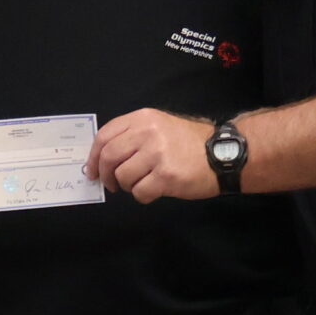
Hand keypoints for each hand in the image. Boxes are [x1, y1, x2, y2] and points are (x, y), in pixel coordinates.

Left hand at [90, 109, 218, 202]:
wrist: (223, 154)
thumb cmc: (191, 142)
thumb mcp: (161, 125)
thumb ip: (134, 135)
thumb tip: (105, 157)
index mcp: (143, 118)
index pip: (105, 135)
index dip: (93, 156)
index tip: (92, 170)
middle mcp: (147, 133)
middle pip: (109, 157)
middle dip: (105, 175)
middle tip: (111, 184)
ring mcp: (157, 154)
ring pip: (123, 177)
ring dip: (128, 186)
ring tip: (142, 183)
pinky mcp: (166, 176)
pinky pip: (140, 192)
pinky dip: (143, 196)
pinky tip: (155, 191)